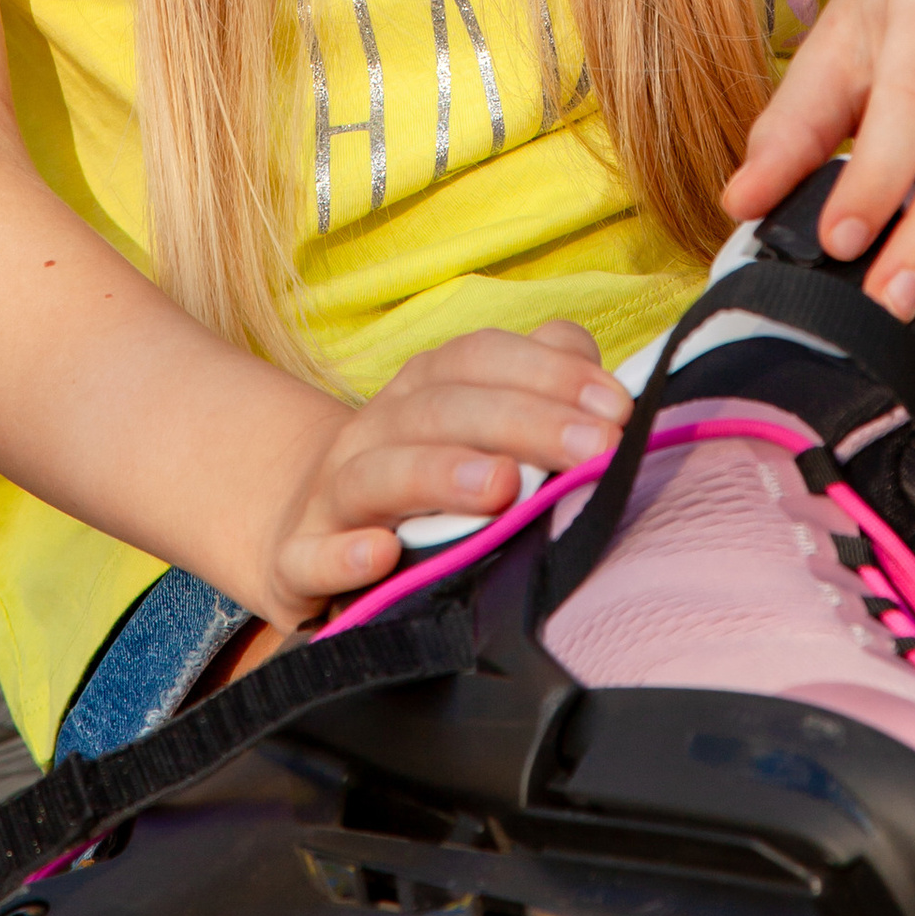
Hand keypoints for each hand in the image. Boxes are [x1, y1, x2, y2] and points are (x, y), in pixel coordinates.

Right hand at [254, 321, 632, 629]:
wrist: (308, 531)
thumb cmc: (425, 477)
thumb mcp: (477, 426)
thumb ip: (542, 394)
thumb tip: (612, 392)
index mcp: (424, 388)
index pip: (481, 357)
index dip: (548, 373)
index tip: (616, 409)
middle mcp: (377, 429)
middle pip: (442, 409)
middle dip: (522, 422)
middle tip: (590, 450)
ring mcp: (332, 492)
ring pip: (379, 473)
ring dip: (439, 473)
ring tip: (499, 487)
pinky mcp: (298, 558)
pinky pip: (310, 555)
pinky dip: (341, 554)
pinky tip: (378, 556)